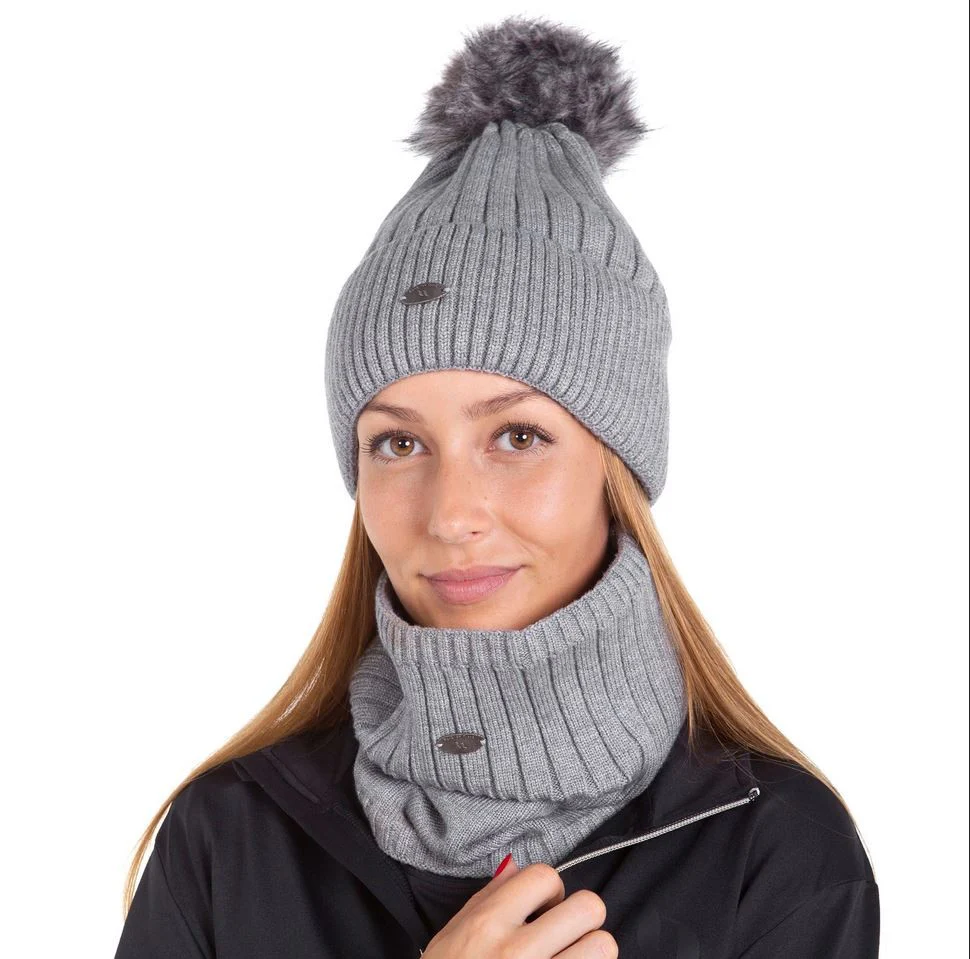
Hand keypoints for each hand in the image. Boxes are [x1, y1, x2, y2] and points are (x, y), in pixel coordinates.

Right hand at [420, 854, 616, 957]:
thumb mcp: (453, 937)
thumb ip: (487, 898)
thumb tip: (516, 867)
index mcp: (488, 925)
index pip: (545, 876)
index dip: (550, 890)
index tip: (544, 909)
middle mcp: (518, 953)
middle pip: (589, 908)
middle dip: (581, 919)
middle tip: (564, 936)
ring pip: (603, 948)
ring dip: (590, 953)